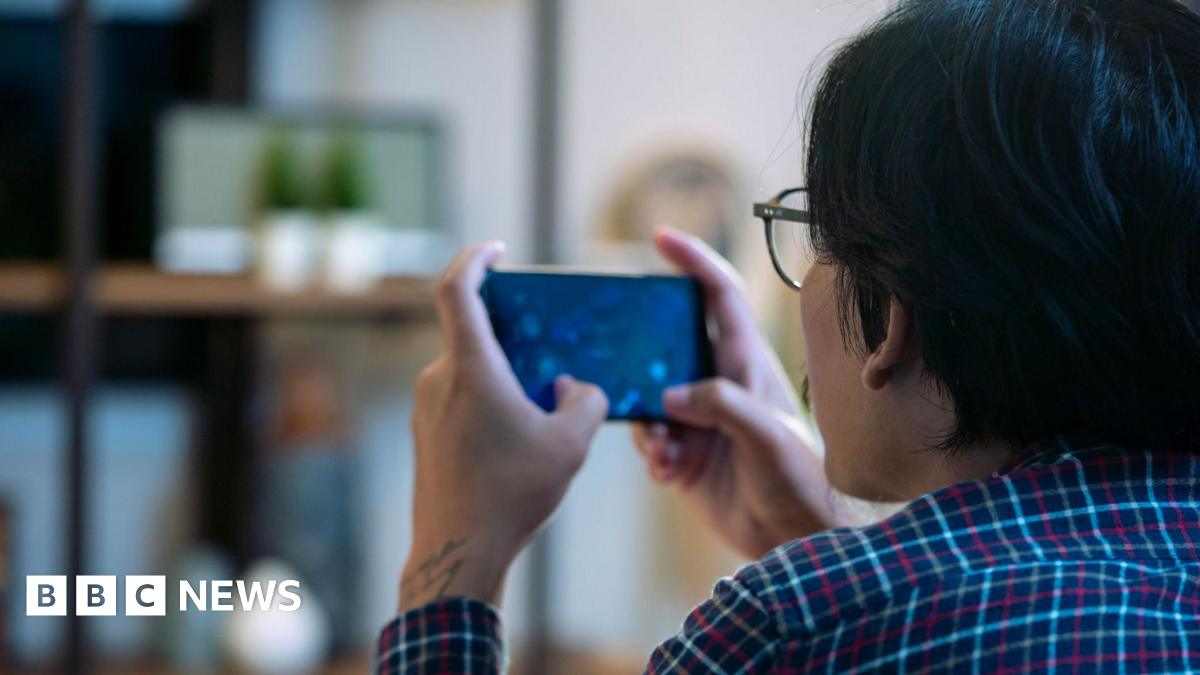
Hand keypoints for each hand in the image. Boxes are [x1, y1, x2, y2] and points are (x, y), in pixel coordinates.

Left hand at [400, 243, 607, 611]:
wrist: (458, 552)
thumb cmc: (511, 493)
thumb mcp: (570, 442)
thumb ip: (584, 399)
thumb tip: (570, 387)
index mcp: (470, 368)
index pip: (455, 289)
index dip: (473, 258)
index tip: (496, 250)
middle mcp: (438, 379)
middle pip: (473, 335)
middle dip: (513, 339)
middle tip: (548, 358)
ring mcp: (425, 408)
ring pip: (469, 372)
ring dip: (504, 378)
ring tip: (540, 414)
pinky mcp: (424, 435)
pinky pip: (459, 400)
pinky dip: (489, 403)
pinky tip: (516, 442)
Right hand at [631, 228, 842, 558]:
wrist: (794, 538)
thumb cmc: (799, 479)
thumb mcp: (766, 437)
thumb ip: (721, 406)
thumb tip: (669, 396)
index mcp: (745, 363)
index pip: (719, 297)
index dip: (694, 261)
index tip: (661, 237)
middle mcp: (719, 381)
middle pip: (668, 343)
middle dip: (641, 353)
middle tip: (618, 358)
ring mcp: (699, 417)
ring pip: (649, 397)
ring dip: (647, 424)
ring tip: (665, 454)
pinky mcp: (686, 451)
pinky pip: (650, 438)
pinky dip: (651, 454)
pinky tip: (668, 475)